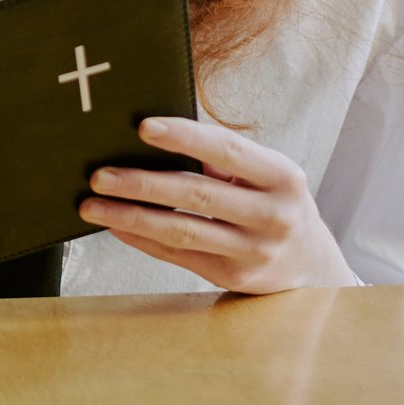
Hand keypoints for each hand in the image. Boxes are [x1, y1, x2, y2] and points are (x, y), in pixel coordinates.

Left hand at [80, 117, 357, 293]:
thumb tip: (154, 136)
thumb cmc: (274, 201)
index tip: (143, 127)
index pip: (227, 149)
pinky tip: (115, 226)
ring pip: (182, 231)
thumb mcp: (266, 173)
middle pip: (197, 194)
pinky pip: (178, 255)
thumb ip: (223, 155)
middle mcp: (272, 215)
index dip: (184, 137)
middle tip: (98, 175)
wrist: (311, 263)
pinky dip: (142, 240)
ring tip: (92, 205)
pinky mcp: (234, 277)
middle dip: (143, 184)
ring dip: (131, 217)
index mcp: (282, 176)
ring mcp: (254, 251)